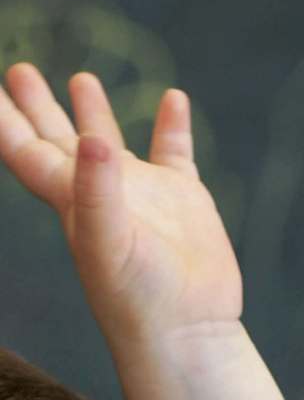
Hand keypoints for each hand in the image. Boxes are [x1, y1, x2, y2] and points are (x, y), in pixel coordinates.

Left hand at [0, 63, 240, 343]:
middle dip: (36, 106)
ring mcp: (143, 194)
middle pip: (58, 141)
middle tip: (19, 70)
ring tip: (81, 78)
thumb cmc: (140, 298)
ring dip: (94, 112)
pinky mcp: (183, 198)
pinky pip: (174, 150)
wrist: (188, 330)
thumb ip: (99, 190)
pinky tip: (173, 99)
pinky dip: (172, 123)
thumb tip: (93, 138)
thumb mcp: (110, 245)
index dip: (7, 121)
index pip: (28, 153)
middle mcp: (101, 192)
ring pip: (111, 143)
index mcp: (73, 202)